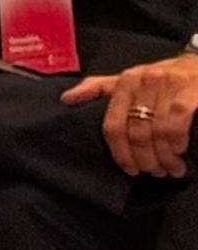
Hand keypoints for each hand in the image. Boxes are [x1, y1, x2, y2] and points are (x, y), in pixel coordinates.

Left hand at [64, 54, 197, 177]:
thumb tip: (65, 99)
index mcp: (125, 82)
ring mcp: (167, 85)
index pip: (112, 125)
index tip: (130, 170)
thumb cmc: (166, 76)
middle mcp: (142, 81)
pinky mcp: (190, 91)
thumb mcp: (132, 78)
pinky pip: (176, 124)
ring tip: (171, 169)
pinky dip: (176, 143)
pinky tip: (180, 152)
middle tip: (155, 173)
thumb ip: (100, 88)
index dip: (120, 153)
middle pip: (135, 133)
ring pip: (156, 132)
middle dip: (145, 160)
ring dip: (164, 158)